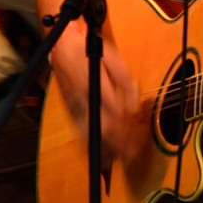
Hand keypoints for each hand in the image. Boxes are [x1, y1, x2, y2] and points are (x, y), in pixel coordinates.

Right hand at [50, 21, 140, 167]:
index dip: (130, 126)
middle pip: (105, 128)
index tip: (141, 133)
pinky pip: (81, 132)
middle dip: (121, 144)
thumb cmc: (89, 50)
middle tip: (135, 153)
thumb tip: (135, 102)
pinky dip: (93, 146)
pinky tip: (103, 154)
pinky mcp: (72, 110)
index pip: (117, 112)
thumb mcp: (112, 56)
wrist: (62, 46)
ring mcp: (76, 107)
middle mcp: (84, 99)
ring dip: (108, 148)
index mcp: (95, 85)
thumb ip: (125, 79)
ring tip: (122, 157)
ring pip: (92, 133)